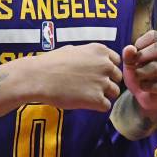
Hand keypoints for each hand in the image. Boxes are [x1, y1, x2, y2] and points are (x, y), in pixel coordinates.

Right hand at [5, 43, 121, 112]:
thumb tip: (96, 60)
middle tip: (91, 87)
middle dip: (107, 82)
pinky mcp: (96, 99)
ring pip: (114, 92)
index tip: (96, 74)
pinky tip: (84, 102)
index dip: (107, 69)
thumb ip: (90, 55)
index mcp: (100, 50)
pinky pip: (106, 106)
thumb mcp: (74, 49)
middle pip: (117, 77)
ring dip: (104, 95)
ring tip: (87, 95)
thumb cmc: (52, 62)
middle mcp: (105, 64)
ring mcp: (102, 82)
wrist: (38, 77)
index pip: (117, 62)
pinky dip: (97, 107)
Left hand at [122, 30, 156, 112]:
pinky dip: (146, 86)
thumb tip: (130, 49)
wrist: (142, 95)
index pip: (154, 36)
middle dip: (141, 58)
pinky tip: (143, 86)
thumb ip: (128, 54)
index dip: (140, 44)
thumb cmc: (139, 73)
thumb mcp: (130, 62)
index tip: (134, 54)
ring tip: (137, 76)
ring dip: (141, 73)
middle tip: (134, 66)